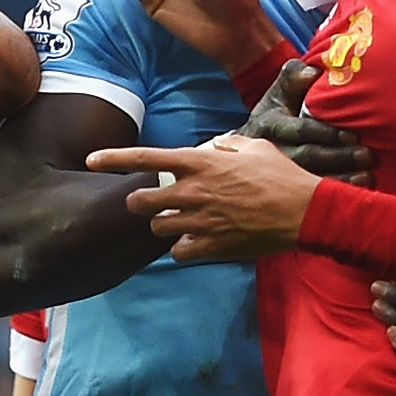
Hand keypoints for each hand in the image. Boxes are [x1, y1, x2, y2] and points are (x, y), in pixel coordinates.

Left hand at [89, 124, 320, 261]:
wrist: (303, 211)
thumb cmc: (281, 175)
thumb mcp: (254, 146)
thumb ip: (226, 144)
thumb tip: (214, 146)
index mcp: (199, 163)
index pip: (145, 158)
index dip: (114, 159)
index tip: (91, 160)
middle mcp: (192, 192)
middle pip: (140, 202)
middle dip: (141, 203)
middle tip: (153, 203)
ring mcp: (199, 221)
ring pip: (158, 228)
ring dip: (165, 224)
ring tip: (184, 221)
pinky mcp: (210, 246)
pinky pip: (179, 251)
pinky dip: (184, 248)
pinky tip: (199, 241)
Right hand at [244, 57, 372, 182]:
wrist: (251, 147)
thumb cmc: (277, 114)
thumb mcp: (279, 92)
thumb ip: (293, 77)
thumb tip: (312, 73)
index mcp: (270, 125)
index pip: (299, 131)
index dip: (326, 134)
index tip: (353, 136)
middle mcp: (271, 153)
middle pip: (306, 158)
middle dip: (339, 157)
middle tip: (368, 156)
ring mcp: (278, 175)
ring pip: (308, 182)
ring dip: (340, 179)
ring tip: (367, 177)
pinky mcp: (287, 190)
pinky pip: (310, 196)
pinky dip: (335, 192)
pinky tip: (357, 190)